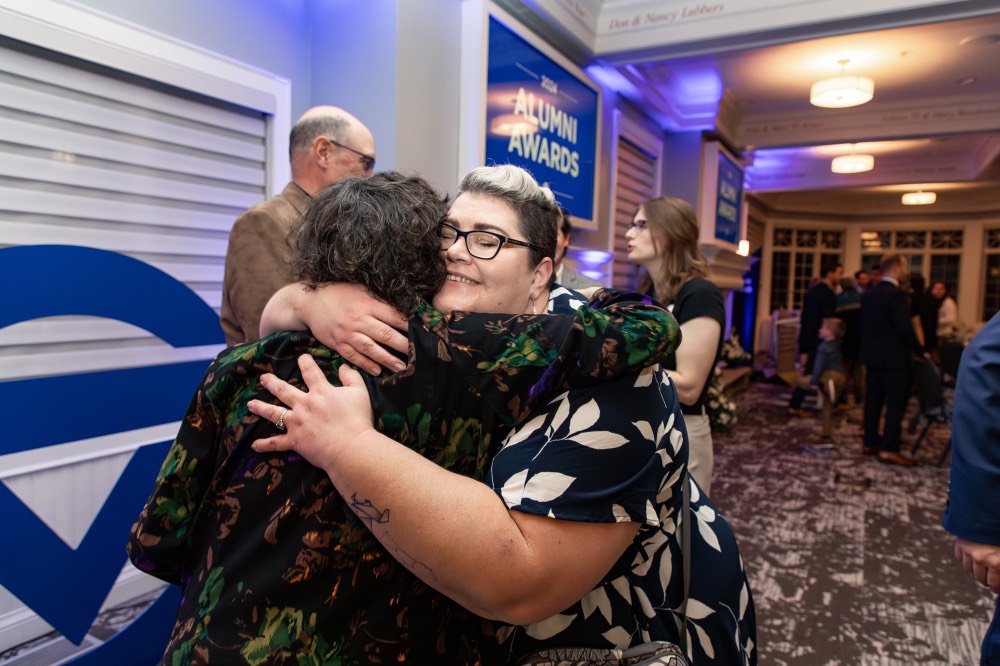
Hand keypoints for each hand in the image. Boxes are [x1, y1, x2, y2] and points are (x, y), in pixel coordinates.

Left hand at [249, 356, 375, 470]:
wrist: (350, 446)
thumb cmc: (358, 419)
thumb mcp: (360, 393)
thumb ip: (351, 377)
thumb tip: (343, 366)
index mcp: (320, 391)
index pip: (310, 372)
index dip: (305, 362)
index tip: (301, 357)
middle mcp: (304, 404)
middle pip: (284, 390)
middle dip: (272, 382)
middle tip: (263, 378)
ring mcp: (297, 422)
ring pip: (274, 413)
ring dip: (261, 407)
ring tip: (250, 404)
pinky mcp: (295, 440)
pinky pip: (277, 443)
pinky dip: (265, 445)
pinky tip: (254, 445)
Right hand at [299, 283, 408, 375]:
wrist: (309, 302)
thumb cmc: (338, 292)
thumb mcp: (360, 289)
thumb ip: (379, 299)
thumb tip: (402, 305)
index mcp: (367, 304)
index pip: (394, 316)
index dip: (410, 326)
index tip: (422, 333)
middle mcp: (358, 320)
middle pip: (386, 335)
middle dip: (404, 346)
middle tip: (418, 355)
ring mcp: (347, 334)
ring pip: (372, 349)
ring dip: (388, 360)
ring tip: (402, 368)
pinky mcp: (338, 344)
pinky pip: (354, 357)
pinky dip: (367, 365)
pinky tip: (378, 371)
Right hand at [954, 537, 999, 593]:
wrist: (989, 510)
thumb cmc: (999, 532)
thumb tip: (999, 576)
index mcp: (997, 562)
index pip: (994, 585)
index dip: (997, 588)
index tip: (998, 587)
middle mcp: (981, 558)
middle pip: (980, 578)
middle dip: (987, 579)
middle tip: (992, 575)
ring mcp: (969, 551)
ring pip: (969, 569)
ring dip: (976, 568)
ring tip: (982, 564)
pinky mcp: (960, 543)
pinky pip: (960, 557)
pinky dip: (966, 557)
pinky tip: (973, 553)